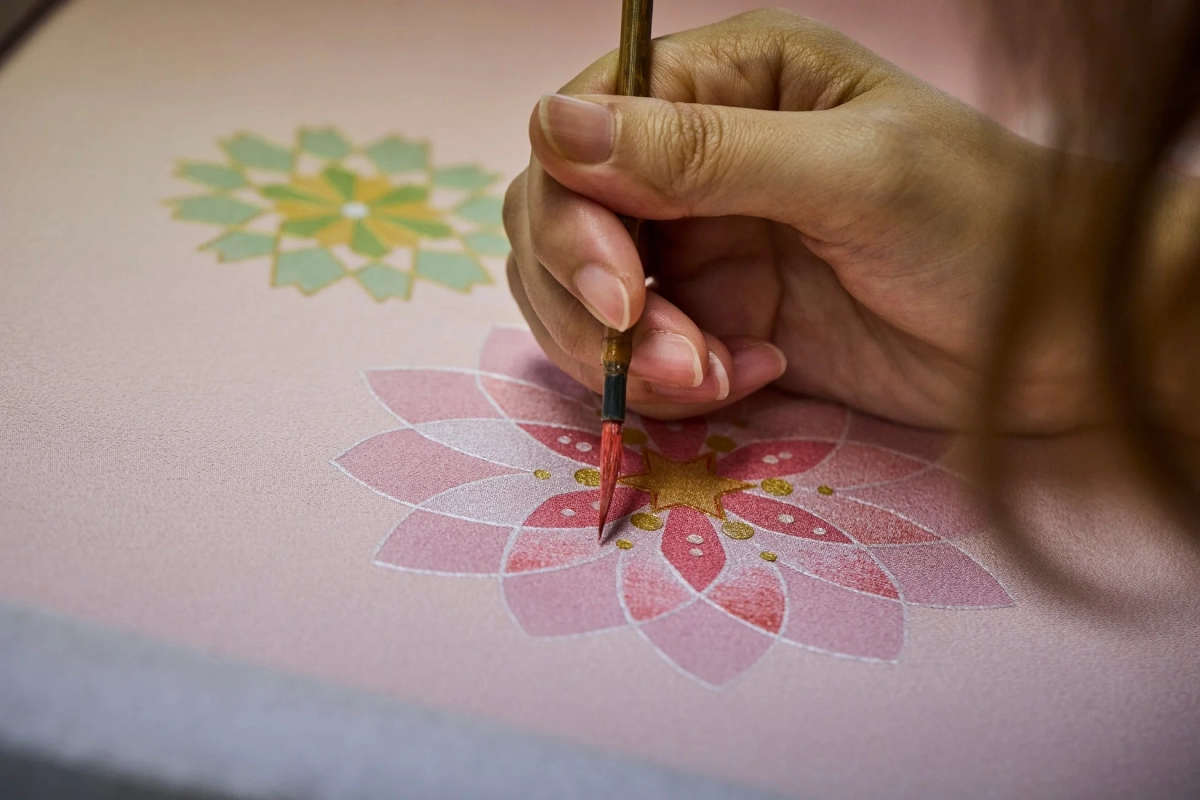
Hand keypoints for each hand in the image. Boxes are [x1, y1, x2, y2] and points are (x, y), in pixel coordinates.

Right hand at [503, 9, 1073, 429]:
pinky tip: (757, 376)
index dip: (573, 211)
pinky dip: (674, 383)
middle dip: (597, 301)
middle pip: (558, 218)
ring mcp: (700, 242)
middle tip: (677, 359)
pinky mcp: (716, 317)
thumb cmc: (982, 225)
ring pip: (583, 297)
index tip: (622, 290)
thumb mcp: (849, 174)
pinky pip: (638, 355)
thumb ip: (702, 153)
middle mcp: (694, 157)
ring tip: (718, 377)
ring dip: (631, 355)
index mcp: (727, 81)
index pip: (581, 130)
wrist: (1051, 339)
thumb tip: (549, 126)